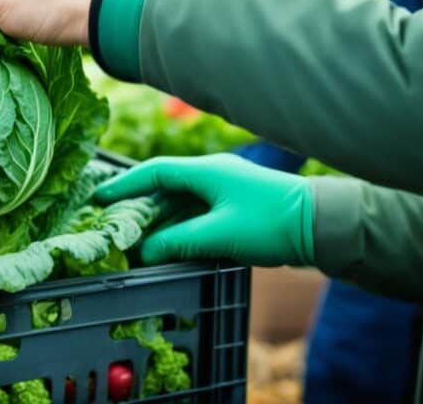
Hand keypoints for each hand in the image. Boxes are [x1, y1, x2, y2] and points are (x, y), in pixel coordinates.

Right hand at [93, 154, 314, 266]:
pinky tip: (168, 243)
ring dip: (157, 219)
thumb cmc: (271, 223)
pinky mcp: (236, 206)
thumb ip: (176, 243)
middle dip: (136, 205)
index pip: (153, 173)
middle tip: (112, 223)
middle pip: (163, 186)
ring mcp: (226, 189)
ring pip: (180, 201)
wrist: (323, 225)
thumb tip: (142, 251)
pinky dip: (177, 225)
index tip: (99, 199)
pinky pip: (196, 212)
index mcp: (205, 171)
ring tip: (134, 238)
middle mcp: (212, 175)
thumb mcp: (218, 235)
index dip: (123, 185)